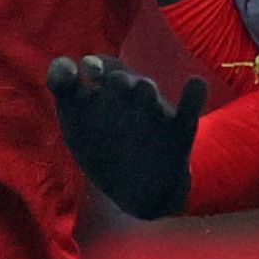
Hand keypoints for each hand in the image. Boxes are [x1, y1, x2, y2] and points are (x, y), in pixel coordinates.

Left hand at [48, 55, 208, 221]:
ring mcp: (153, 113)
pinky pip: (189, 111)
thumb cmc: (106, 155)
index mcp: (102, 95)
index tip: (82, 74)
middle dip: (115, 79)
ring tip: (143, 89)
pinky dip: (194, 96)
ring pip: (147, 92)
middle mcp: (128, 98)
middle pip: (119, 78)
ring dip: (143, 89)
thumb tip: (64, 67)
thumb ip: (68, 94)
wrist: (142, 193)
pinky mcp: (179, 131)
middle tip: (114, 85)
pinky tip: (195, 83)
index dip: (88, 65)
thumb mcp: (79, 129)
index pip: (95, 68)